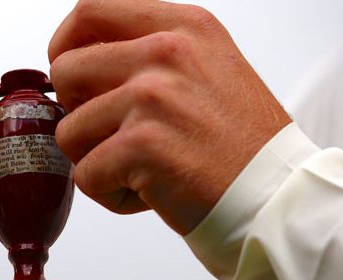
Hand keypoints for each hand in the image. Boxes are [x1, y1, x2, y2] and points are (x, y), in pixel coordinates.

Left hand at [48, 0, 291, 233]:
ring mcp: (152, 97)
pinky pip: (85, 174)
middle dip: (76, 112)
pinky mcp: (142, 145)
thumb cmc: (240, 145)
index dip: (64, 44)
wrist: (278, 197)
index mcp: (182, 27)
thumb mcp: (207, 68)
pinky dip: (109, 192)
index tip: (71, 77)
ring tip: (141, 170)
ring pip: (68, 130)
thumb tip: (83, 60)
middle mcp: (166, 52)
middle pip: (65, 70)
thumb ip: (151, 54)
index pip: (91, 10)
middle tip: (110, 136)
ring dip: (95, 160)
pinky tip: (149, 193)